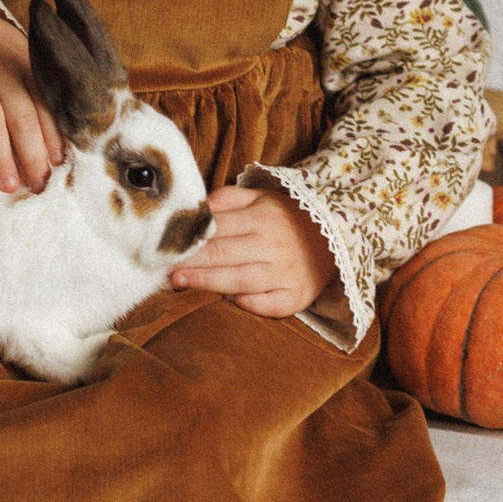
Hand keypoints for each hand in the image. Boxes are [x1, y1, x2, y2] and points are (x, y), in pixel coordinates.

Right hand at [0, 0, 63, 195]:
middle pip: (22, 117)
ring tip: (7, 185)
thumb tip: (55, 133)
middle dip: (31, 154)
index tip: (57, 166)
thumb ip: (35, 84)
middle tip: (37, 186)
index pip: (44, 105)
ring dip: (0, 155)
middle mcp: (2, 71)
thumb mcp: (18, 52)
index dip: (52, 136)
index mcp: (26, 65)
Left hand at [167, 180, 337, 318]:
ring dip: (208, 282)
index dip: (190, 239)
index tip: (166, 246)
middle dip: (191, 262)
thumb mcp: (263, 197)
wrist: (339, 236)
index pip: (218, 230)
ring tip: (180, 282)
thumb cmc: (289, 217)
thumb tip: (198, 208)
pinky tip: (227, 300)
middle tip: (163, 268)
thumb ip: (229, 198)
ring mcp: (285, 274)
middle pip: (224, 254)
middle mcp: (273, 246)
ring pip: (240, 281)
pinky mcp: (296, 297)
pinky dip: (247, 303)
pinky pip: (267, 304)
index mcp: (263, 218)